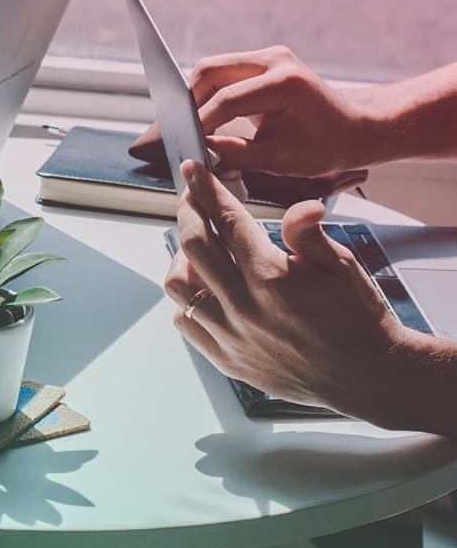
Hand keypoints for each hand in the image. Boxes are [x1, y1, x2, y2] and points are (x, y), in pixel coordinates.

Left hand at [164, 159, 407, 422]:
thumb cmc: (357, 317)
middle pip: (193, 246)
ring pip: (179, 286)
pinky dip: (186, 301)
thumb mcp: (342, 266)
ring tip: (197, 246)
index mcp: (272, 277)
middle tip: (191, 198)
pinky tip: (203, 287)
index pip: (226, 221)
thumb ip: (309, 233)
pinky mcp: (227, 359)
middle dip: (188, 212)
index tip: (193, 170)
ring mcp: (232, 336)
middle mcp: (244, 307)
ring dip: (181, 258)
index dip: (206, 189)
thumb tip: (302, 204)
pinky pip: (185, 323)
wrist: (367, 377)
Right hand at [190, 46, 369, 176]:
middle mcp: (274, 60)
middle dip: (191, 102)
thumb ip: (236, 154)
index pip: (226, 100)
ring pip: (212, 69)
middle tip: (185, 132)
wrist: (356, 127)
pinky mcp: (263, 62)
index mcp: (283, 83)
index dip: (201, 123)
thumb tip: (201, 151)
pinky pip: (224, 72)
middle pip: (210, 71)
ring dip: (199, 96)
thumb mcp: (280, 160)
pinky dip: (211, 93)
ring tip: (195, 126)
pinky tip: (209, 117)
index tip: (187, 144)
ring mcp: (268, 57)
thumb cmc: (327, 146)